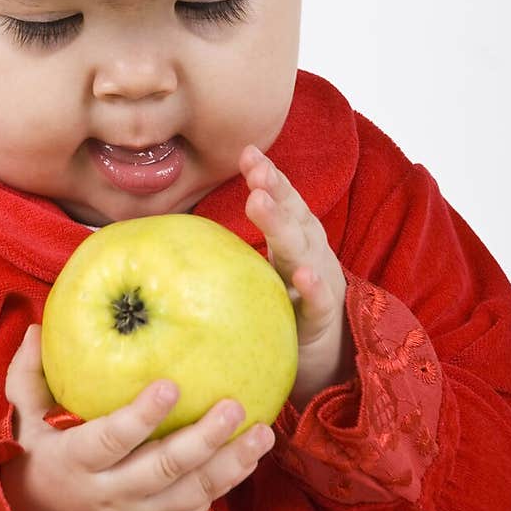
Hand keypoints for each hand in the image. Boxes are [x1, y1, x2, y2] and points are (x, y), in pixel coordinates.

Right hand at [0, 325, 274, 510]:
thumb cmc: (35, 466)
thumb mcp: (24, 424)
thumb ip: (28, 377)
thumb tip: (36, 329)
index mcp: (75, 462)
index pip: (112, 439)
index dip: (141, 416)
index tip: (170, 385)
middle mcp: (110, 494)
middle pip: (163, 467)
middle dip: (202, 438)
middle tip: (233, 406)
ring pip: (191, 492)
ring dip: (231, 463)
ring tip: (263, 432)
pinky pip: (198, 508)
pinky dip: (227, 482)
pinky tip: (251, 456)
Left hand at [240, 143, 354, 408]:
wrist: (330, 358)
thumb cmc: (287, 305)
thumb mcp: (266, 269)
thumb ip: (240, 248)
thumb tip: (179, 230)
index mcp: (298, 237)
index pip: (285, 200)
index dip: (270, 176)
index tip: (248, 152)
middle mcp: (311, 253)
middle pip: (293, 217)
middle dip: (275, 191)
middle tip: (254, 172)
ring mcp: (320, 283)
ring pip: (303, 251)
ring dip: (282, 226)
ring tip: (260, 203)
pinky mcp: (322, 319)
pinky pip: (318, 301)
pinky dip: (313, 287)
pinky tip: (302, 275)